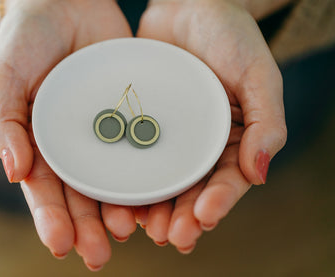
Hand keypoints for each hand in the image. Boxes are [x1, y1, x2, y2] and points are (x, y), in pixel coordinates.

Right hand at [0, 0, 135, 269]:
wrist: (65, 3)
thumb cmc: (26, 40)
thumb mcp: (4, 77)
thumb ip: (3, 123)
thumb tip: (13, 172)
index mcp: (40, 145)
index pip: (45, 190)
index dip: (51, 218)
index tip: (60, 244)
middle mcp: (75, 147)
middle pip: (81, 195)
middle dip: (88, 227)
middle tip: (97, 255)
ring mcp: (106, 134)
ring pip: (115, 180)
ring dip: (121, 209)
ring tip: (129, 231)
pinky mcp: (132, 116)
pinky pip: (142, 148)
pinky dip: (149, 174)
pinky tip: (158, 196)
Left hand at [135, 0, 286, 251]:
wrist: (190, 6)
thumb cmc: (230, 37)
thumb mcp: (258, 74)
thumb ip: (267, 122)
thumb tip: (259, 174)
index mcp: (232, 140)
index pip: (228, 180)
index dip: (217, 202)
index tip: (204, 218)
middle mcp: (198, 145)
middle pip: (190, 190)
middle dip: (181, 216)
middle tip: (168, 236)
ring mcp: (167, 138)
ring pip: (159, 181)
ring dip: (151, 209)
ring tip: (139, 227)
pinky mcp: (138, 125)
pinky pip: (131, 156)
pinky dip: (125, 179)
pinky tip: (115, 197)